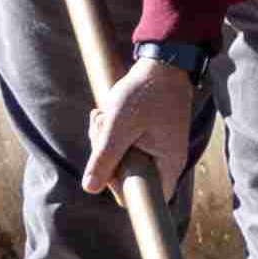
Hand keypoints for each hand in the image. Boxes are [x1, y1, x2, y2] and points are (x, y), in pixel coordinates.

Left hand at [82, 43, 203, 199]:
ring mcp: (160, 149)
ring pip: (124, 160)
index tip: (107, 164)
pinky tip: (106, 115)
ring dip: (105, 141)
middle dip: (106, 156)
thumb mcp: (119, 125)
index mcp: (168, 163)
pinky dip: (113, 134)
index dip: (119, 186)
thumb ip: (105, 158)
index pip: (143, 196)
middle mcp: (167, 161)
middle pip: (129, 177)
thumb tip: (89, 189)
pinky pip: (127, 146)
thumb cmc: (145, 92)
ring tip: (102, 116)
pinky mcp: (152, 138)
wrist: (163, 62)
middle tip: (99, 127)